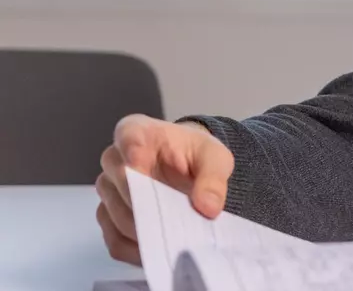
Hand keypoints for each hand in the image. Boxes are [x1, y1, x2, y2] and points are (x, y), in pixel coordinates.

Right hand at [95, 115, 234, 265]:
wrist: (188, 169)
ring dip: (147, 230)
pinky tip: (161, 248)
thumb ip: (213, 178)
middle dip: (151, 204)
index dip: (136, 156)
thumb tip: (208, 207)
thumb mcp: (214, 158)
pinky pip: (115, 240)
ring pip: (117, 216)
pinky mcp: (108, 217)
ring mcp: (108, 190)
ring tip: (176, 235)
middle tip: (178, 219)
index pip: (128, 139)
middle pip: (122, 184)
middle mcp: (114, 159)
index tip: (146, 171)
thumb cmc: (195, 156)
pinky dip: (138, 250)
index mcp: (136, 132)